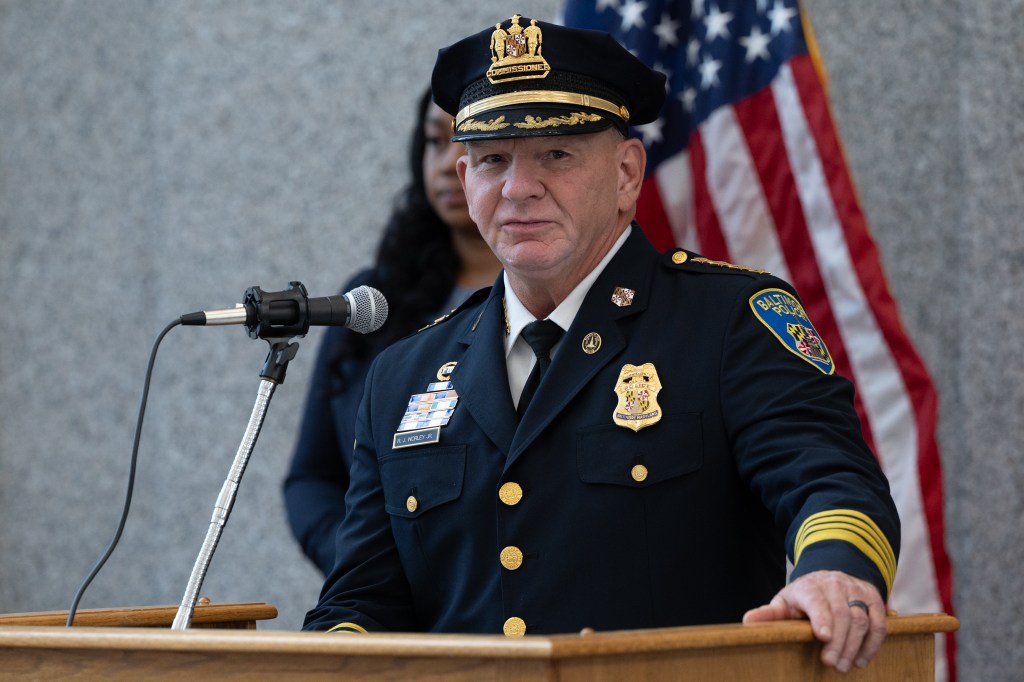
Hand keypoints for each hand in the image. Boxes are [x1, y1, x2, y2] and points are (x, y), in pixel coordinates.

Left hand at [742, 570, 886, 672]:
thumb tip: (747, 622)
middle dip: (839, 642)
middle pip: (842, 614)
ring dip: (856, 645)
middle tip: (832, 664)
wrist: (829, 576)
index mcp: (809, 586)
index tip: (823, 637)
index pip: (817, 600)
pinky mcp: (874, 598)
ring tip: (846, 665)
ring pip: (862, 618)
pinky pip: (879, 622)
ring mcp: (856, 590)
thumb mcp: (784, 602)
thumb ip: (769, 613)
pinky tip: (862, 659)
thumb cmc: (803, 596)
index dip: (822, 618)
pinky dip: (873, 642)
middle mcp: (835, 585)